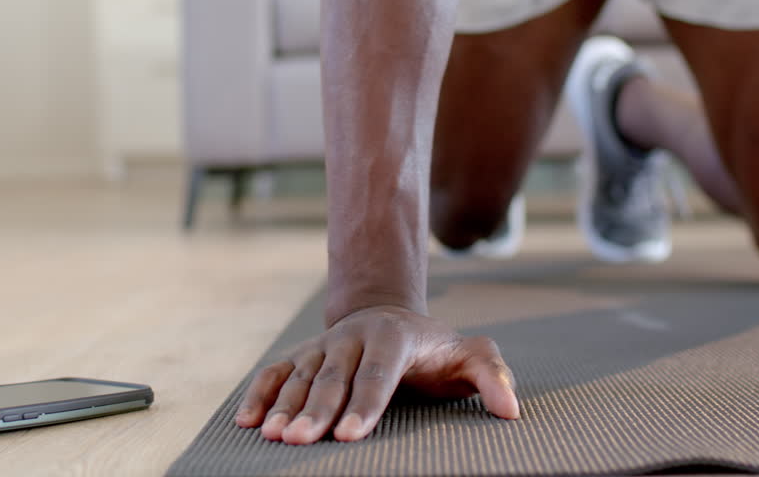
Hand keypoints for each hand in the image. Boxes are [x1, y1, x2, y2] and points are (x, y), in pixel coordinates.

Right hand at [234, 305, 519, 444]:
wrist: (392, 316)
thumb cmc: (436, 350)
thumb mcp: (470, 356)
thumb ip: (491, 376)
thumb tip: (510, 411)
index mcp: (393, 337)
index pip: (378, 373)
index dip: (363, 404)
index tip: (349, 436)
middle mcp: (352, 337)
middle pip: (332, 376)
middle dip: (315, 410)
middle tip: (301, 441)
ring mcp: (323, 345)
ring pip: (300, 375)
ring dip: (284, 406)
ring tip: (274, 436)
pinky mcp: (302, 355)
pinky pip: (275, 372)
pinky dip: (259, 393)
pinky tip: (247, 422)